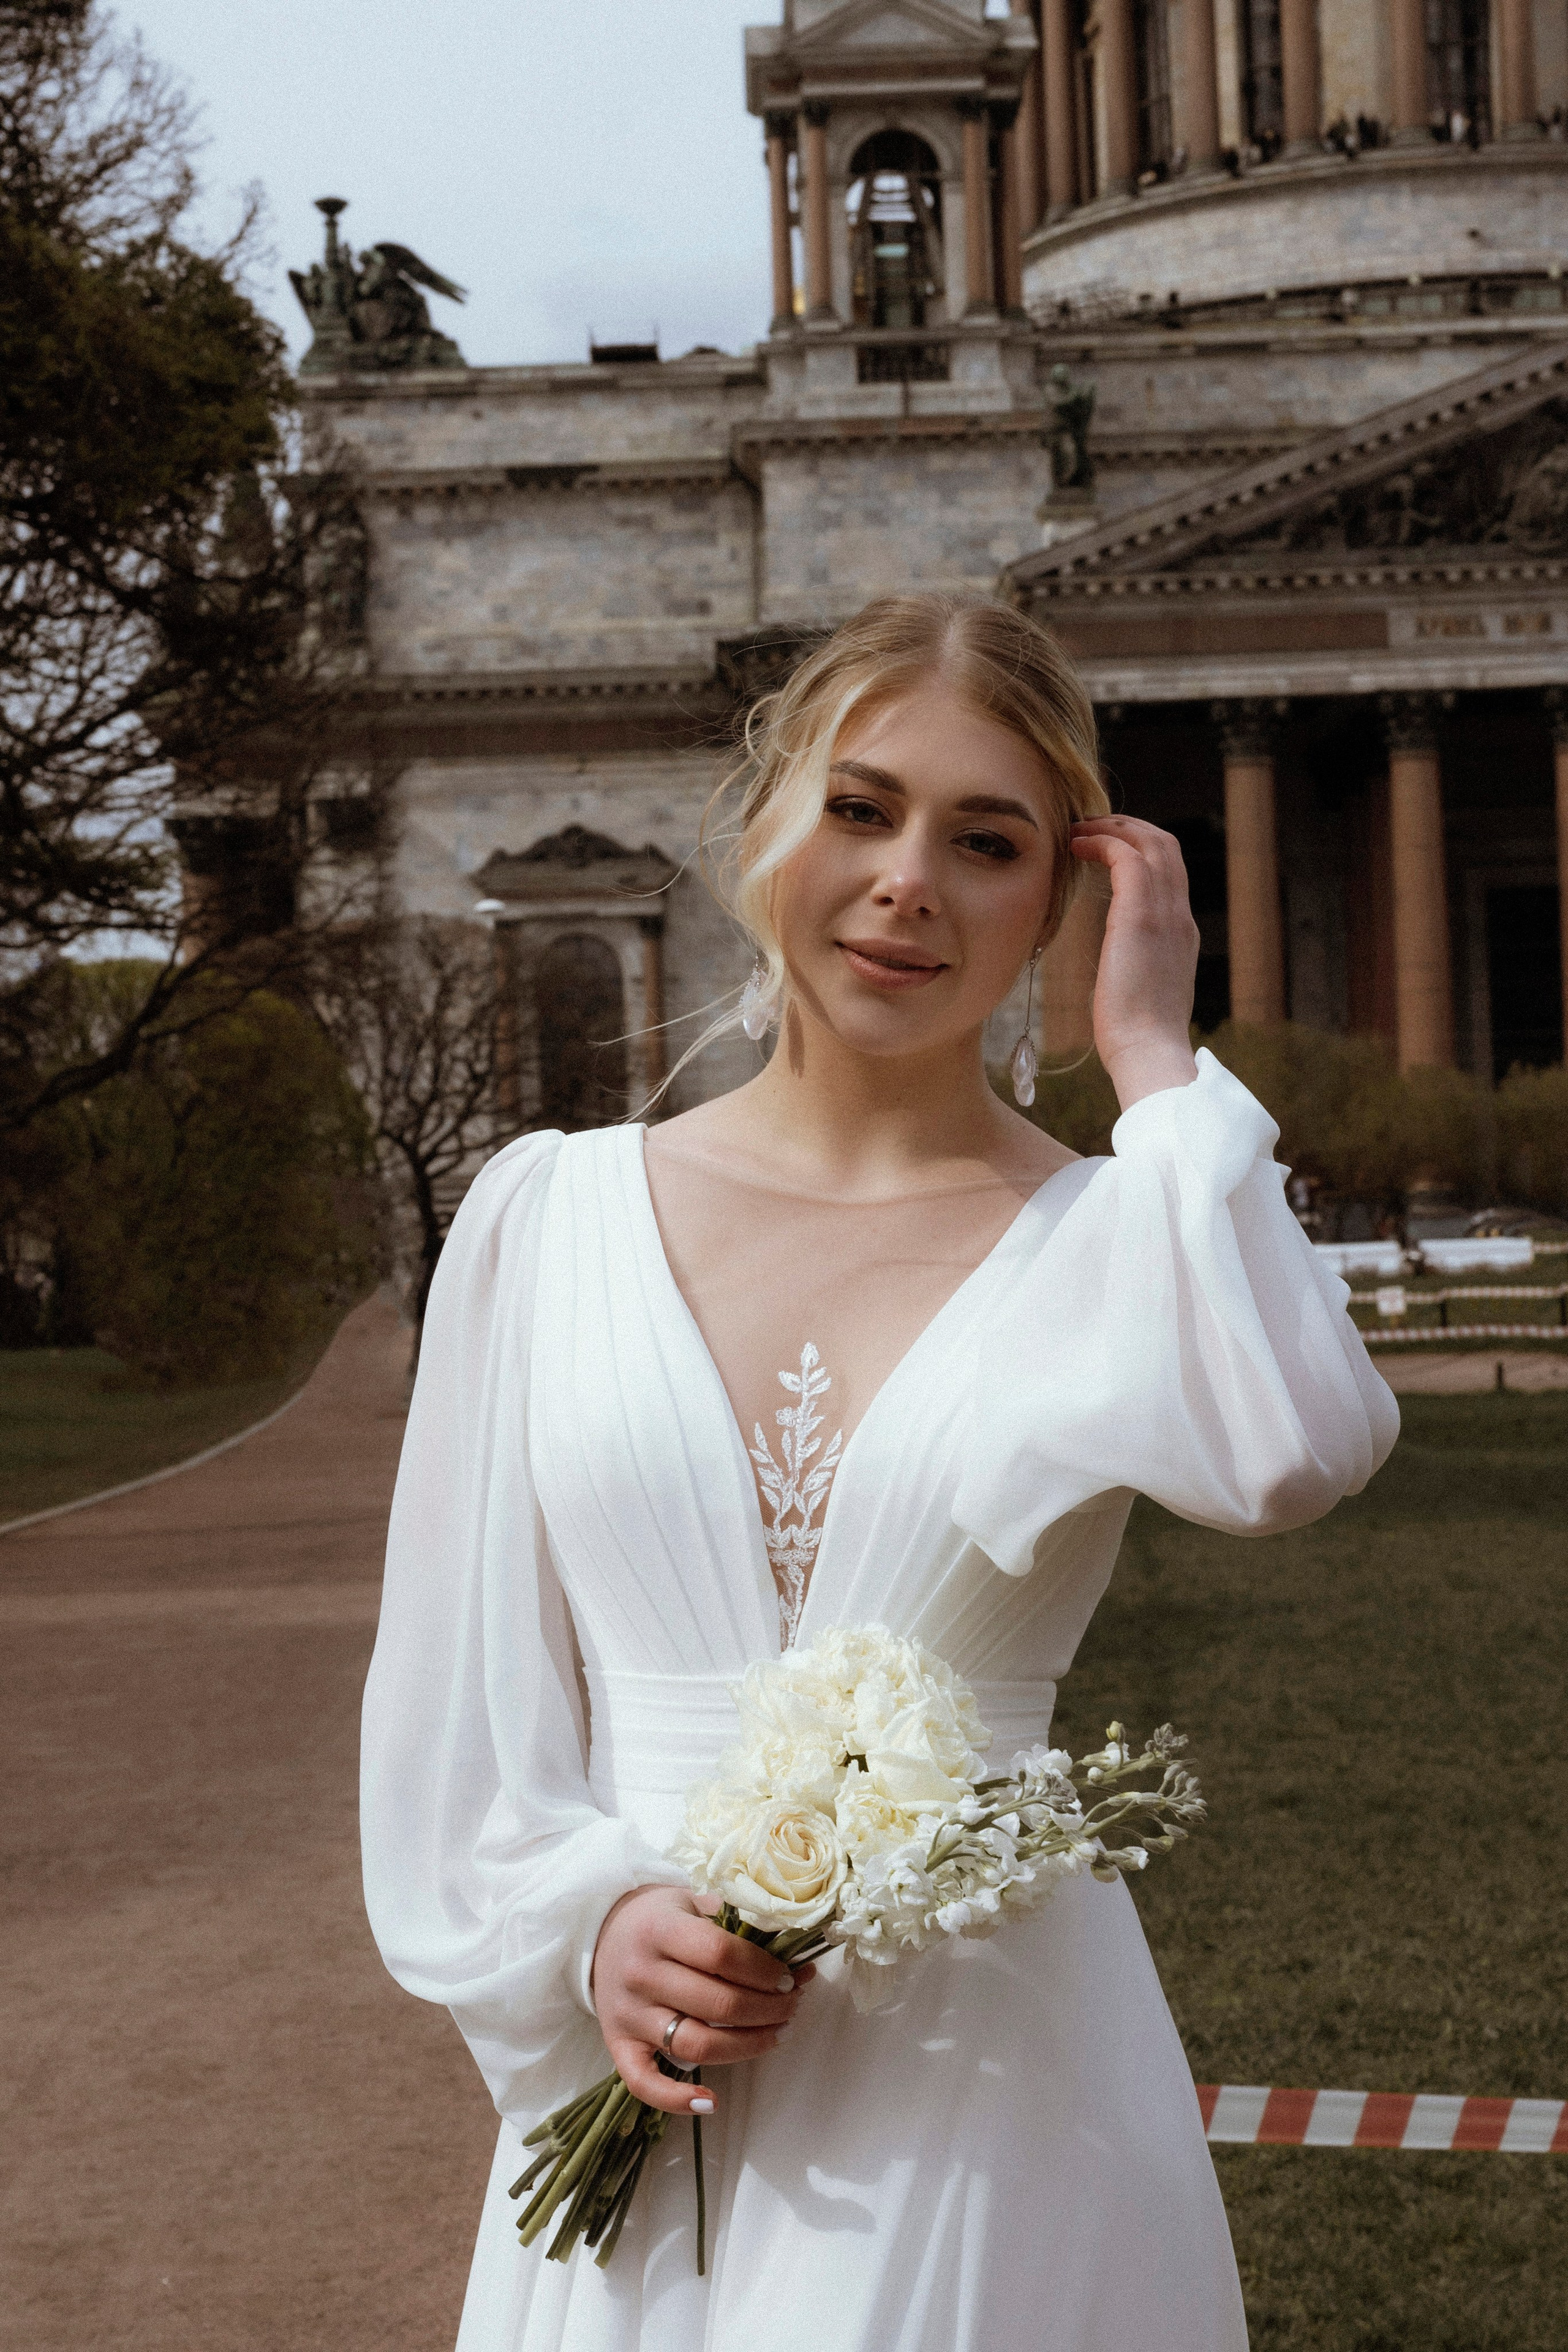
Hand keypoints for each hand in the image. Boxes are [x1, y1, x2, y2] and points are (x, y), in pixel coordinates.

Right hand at [591, 1884, 814, 2117]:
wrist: (604, 1933)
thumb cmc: (662, 1918)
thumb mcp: (694, 1901)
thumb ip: (739, 1921)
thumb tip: (795, 1952)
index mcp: (660, 1930)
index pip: (721, 1953)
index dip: (763, 1970)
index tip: (788, 1977)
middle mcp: (641, 1974)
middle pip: (717, 2004)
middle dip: (768, 2009)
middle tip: (792, 2004)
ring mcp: (628, 2014)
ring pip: (696, 2046)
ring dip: (747, 2046)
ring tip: (778, 2034)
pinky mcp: (618, 2046)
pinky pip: (644, 2083)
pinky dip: (676, 2100)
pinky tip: (711, 2101)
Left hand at [1070, 817, 1199, 1109]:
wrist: (1147, 1053)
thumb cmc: (1136, 1037)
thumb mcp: (1141, 994)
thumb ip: (1137, 969)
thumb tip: (1120, 968)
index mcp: (1180, 935)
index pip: (1170, 874)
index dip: (1140, 851)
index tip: (1108, 849)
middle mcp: (1179, 917)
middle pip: (1167, 848)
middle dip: (1130, 828)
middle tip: (1092, 825)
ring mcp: (1165, 914)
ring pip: (1153, 843)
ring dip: (1114, 827)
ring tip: (1079, 828)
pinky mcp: (1140, 916)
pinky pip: (1127, 858)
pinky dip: (1103, 842)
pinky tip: (1077, 846)